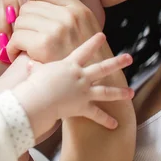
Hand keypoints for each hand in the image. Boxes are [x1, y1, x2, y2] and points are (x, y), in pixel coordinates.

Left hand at [6, 0, 103, 63]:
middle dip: (24, 22)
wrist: (97, 85)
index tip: (34, 16)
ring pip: (20, 21)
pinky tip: (18, 55)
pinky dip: (13, 48)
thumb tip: (36, 3)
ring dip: (18, 36)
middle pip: (28, 6)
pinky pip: (16, 37)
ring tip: (24, 47)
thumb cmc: (86, 58)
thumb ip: (66, 12)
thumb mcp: (85, 27)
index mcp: (78, 8)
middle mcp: (69, 15)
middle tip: (27, 36)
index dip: (33, 0)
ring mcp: (57, 29)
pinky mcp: (45, 45)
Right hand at [13, 33, 133, 137]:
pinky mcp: (83, 106)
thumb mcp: (36, 70)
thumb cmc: (36, 83)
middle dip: (117, 62)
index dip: (93, 42)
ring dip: (120, 92)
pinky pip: (97, 115)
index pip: (84, 50)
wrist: (40, 99)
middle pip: (102, 68)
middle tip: (129, 58)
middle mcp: (81, 77)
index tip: (102, 36)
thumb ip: (36, 67)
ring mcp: (84, 92)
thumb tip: (29, 63)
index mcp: (70, 65)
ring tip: (131, 92)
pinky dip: (106, 120)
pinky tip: (115, 124)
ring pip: (106, 91)